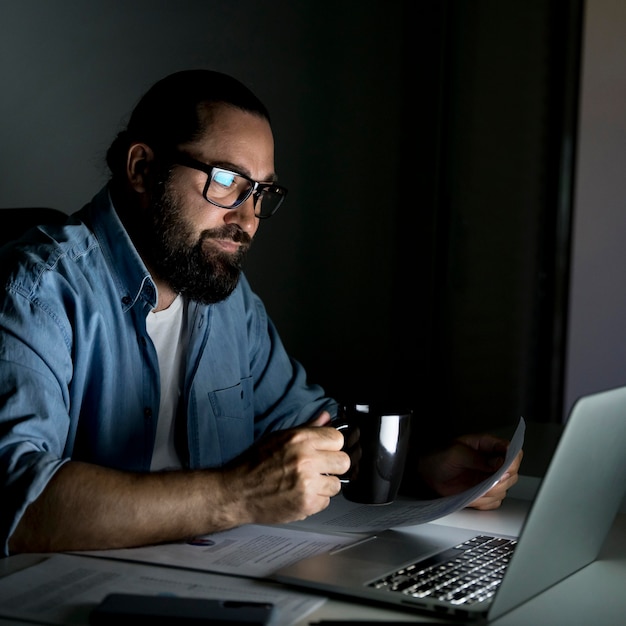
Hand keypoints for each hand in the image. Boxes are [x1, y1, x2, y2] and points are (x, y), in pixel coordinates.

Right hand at [224, 411, 350, 524]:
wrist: (237, 492)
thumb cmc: (255, 464)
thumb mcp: (279, 437)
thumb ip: (307, 428)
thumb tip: (326, 418)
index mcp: (299, 439)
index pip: (337, 438)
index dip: (332, 445)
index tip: (325, 450)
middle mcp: (305, 460)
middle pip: (343, 461)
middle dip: (333, 465)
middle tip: (320, 468)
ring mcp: (307, 483)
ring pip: (336, 484)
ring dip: (324, 485)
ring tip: (307, 483)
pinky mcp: (306, 504)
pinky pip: (326, 502)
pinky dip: (315, 500)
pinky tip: (300, 494)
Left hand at [418, 433, 522, 509]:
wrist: (426, 472)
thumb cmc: (439, 457)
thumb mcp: (456, 453)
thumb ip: (478, 458)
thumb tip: (500, 462)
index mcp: (487, 446)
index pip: (512, 451)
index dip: (512, 461)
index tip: (504, 469)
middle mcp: (491, 462)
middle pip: (512, 473)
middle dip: (501, 481)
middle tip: (487, 483)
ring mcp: (488, 478)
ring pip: (504, 489)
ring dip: (490, 493)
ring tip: (474, 490)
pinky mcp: (483, 492)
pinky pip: (494, 502)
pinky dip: (485, 503)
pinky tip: (472, 497)